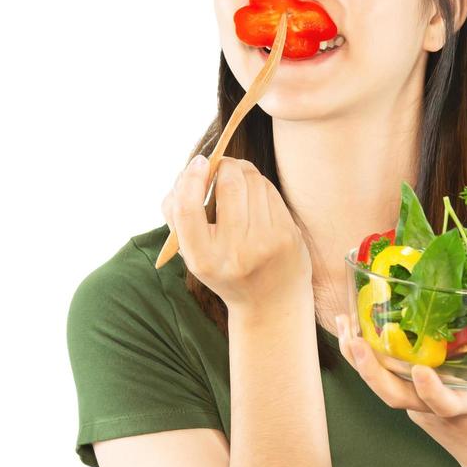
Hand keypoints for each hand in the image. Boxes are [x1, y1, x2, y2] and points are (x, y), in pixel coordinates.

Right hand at [162, 155, 311, 310]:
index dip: (190, 179)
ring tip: (236, 180)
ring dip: (241, 170)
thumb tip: (187, 173)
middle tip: (220, 165)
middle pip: (228, 184)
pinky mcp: (288, 235)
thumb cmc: (224, 270)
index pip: (187, 209)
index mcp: (203, 260)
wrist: (270, 303)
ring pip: (252, 181)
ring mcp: (265, 243)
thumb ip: (178, 216)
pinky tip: (253, 195)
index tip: (199, 162)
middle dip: (223, 165)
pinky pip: (270, 190)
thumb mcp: (193, 253)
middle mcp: (235, 253)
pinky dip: (258, 183)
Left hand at [334, 315, 466, 466]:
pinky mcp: (413, 410)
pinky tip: (352, 330)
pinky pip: (383, 384)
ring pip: (382, 390)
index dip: (430, 392)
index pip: (445, 404)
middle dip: (372, 371)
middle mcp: (439, 414)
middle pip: (396, 397)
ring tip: (345, 326)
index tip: (421, 373)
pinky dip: (366, 361)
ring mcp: (421, 414)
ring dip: (360, 361)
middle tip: (355, 339)